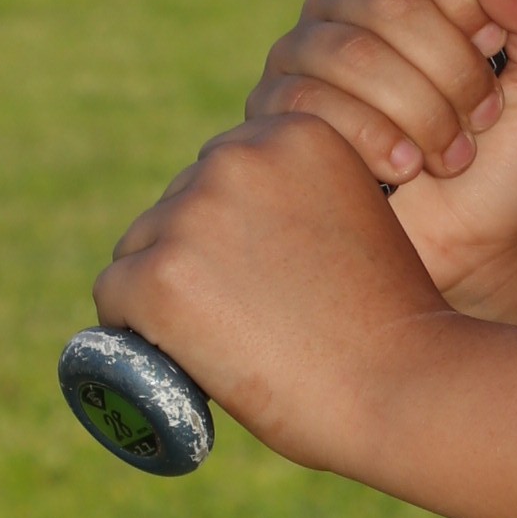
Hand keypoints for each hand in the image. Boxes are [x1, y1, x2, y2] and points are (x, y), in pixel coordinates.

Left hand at [96, 112, 449, 469]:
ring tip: (227, 342)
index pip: (224, 171)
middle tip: (249, 318)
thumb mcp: (356, 218)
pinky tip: (181, 355)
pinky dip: (135, 331)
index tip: (266, 276)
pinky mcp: (158, 276)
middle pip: (177, 205)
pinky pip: (115, 297)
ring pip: (140, 250)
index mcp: (295, 131)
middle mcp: (237, 157)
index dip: (236, 229)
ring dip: (167, 292)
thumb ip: (299, 198)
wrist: (401, 386)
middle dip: (197, 257)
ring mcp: (193, 216)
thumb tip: (238, 223)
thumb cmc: (390, 321)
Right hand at [248, 0, 516, 305]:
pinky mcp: (273, 112)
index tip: (494, 51)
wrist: (476, 242)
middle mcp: (349, 8)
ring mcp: (302, 56)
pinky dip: (373, 143)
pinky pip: (307, 105)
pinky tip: (403, 171)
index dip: (466, 2)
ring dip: (418, 115)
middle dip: (451, 74)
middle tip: (478, 121)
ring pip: (349, 55)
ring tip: (448, 155)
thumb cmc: (514, 156)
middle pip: (389, 2)